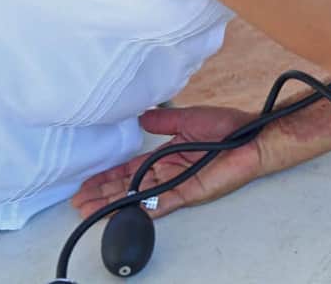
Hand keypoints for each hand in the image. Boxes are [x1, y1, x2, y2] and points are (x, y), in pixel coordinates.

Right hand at [71, 105, 259, 219]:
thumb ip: (162, 121)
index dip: (109, 175)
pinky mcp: (189, 192)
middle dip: (104, 193)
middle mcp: (169, 172)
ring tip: (89, 209)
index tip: (88, 181)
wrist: (251, 136)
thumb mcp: (187, 118)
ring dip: (114, 203)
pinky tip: (122, 213)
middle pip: (129, 186)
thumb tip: (139, 117)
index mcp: (167, 156)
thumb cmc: (227, 126)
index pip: (131, 169)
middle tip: (78, 200)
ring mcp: (177, 185)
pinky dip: (141, 208)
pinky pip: (160, 203)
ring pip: (138, 197)